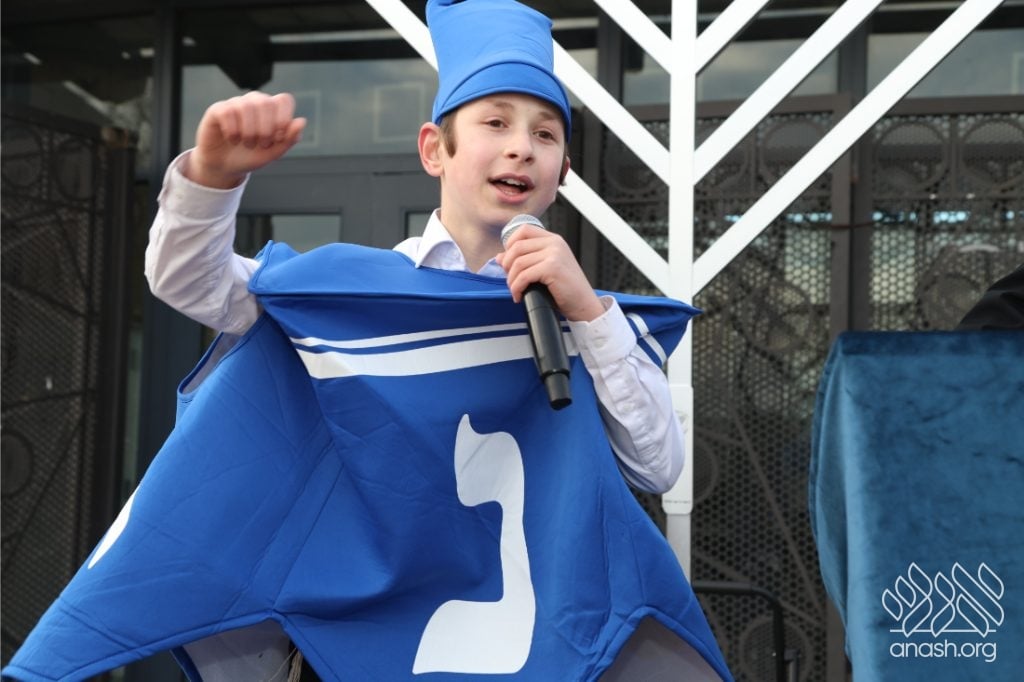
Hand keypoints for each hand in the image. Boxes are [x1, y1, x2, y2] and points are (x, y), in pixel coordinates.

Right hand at [185, 91, 305, 188]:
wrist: (225, 166)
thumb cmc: (251, 156)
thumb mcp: (273, 153)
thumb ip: (289, 139)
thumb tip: (302, 121)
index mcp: (272, 109)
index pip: (284, 100)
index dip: (283, 118)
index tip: (278, 137)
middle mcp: (255, 102)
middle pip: (266, 103)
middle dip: (267, 129)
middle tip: (262, 144)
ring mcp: (236, 103)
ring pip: (247, 106)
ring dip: (249, 132)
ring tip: (247, 144)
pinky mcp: (218, 109)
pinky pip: (228, 112)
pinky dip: (232, 130)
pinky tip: (232, 139)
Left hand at [496, 224, 604, 321]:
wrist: (584, 305)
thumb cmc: (566, 290)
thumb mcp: (545, 269)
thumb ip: (525, 259)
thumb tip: (499, 257)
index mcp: (553, 240)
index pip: (523, 230)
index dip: (509, 244)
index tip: (508, 262)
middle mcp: (554, 243)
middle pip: (517, 246)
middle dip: (507, 265)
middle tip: (511, 280)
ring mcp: (554, 254)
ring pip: (518, 262)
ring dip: (511, 280)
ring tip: (516, 291)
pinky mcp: (552, 268)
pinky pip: (523, 276)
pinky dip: (517, 288)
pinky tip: (519, 296)